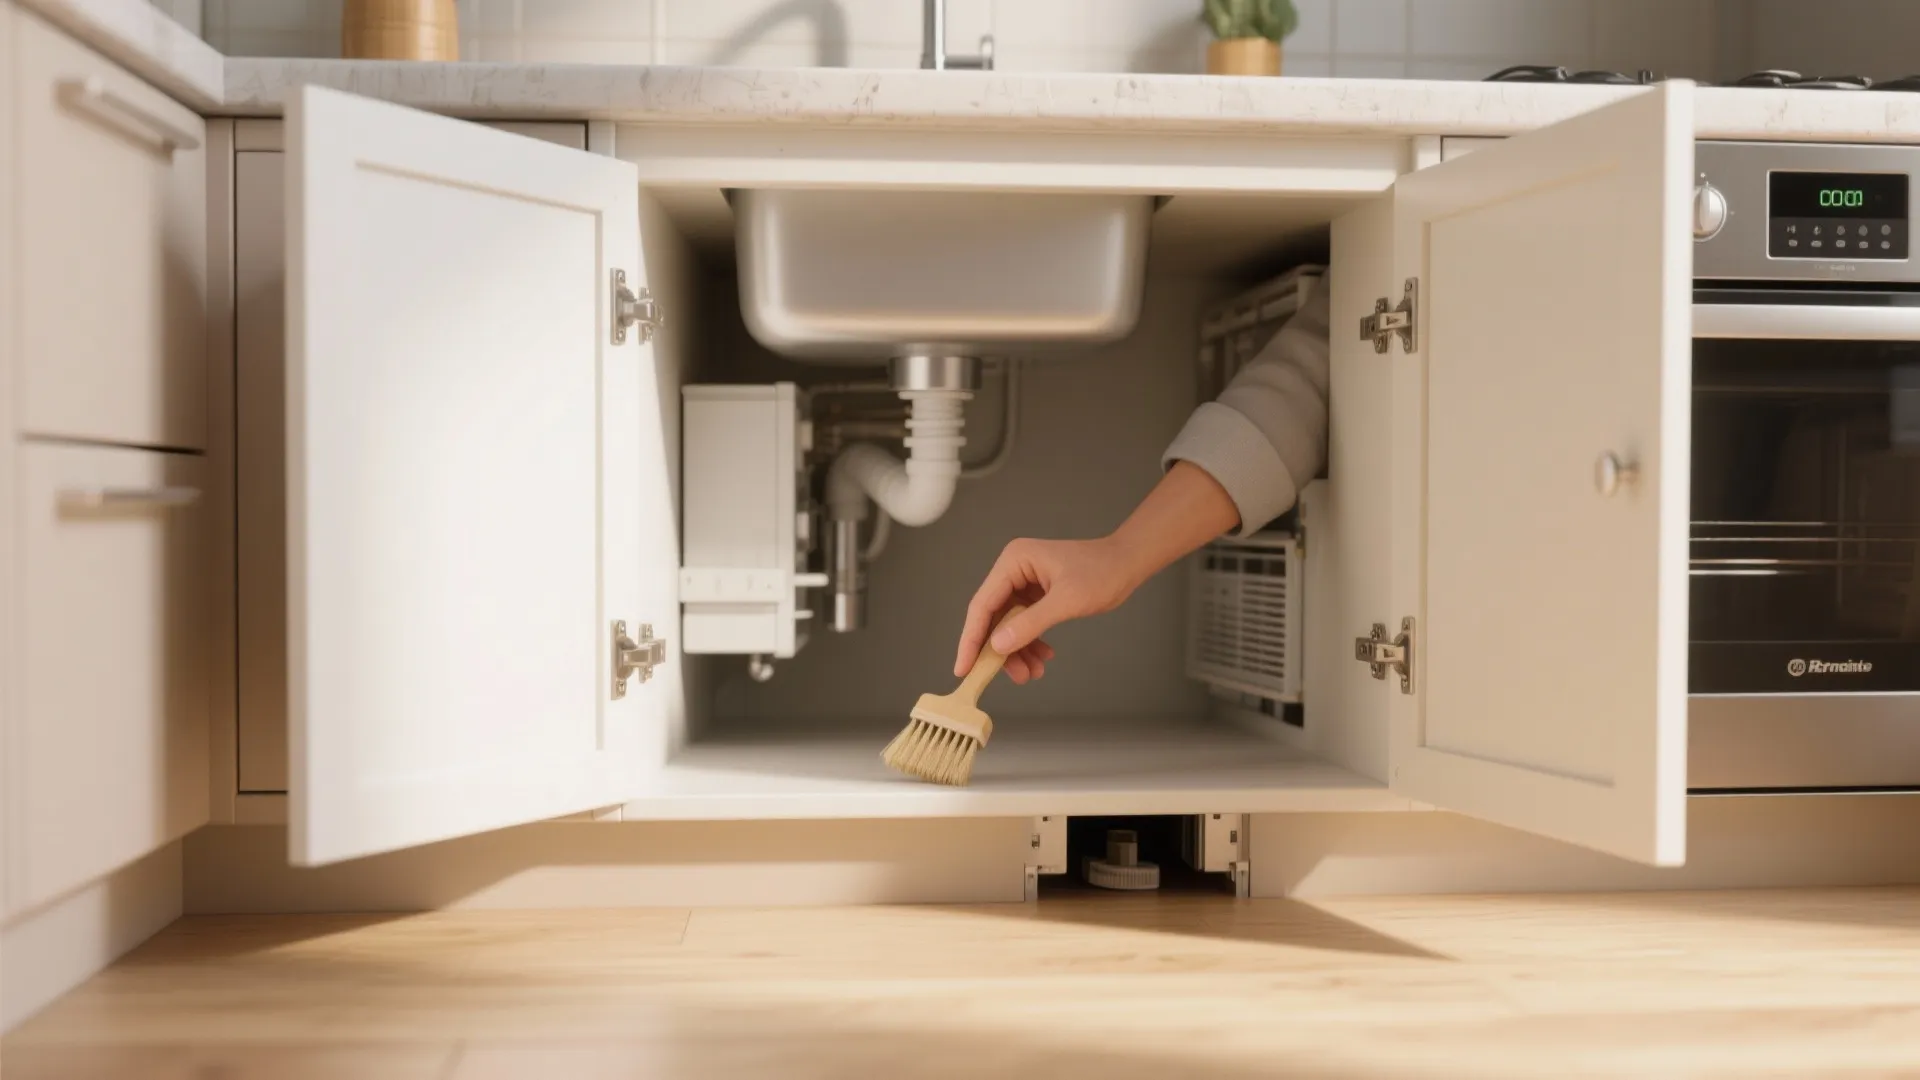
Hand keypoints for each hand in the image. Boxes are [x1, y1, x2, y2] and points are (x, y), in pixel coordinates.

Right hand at [952, 462, 1241, 684]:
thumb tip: (997, 647)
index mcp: (1013, 562)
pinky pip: (1025, 622)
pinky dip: (1031, 642)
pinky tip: (1044, 657)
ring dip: (1019, 651)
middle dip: (1002, 650)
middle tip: (1014, 677)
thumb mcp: (1066, 602)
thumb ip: (1030, 624)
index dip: (971, 639)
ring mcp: (1024, 581)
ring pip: (1009, 624)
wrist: (1128, 563)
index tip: (964, 668)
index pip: (982, 605)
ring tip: (1033, 673)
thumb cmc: (1101, 573)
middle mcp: (1013, 569)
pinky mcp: (1037, 593)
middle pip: (994, 618)